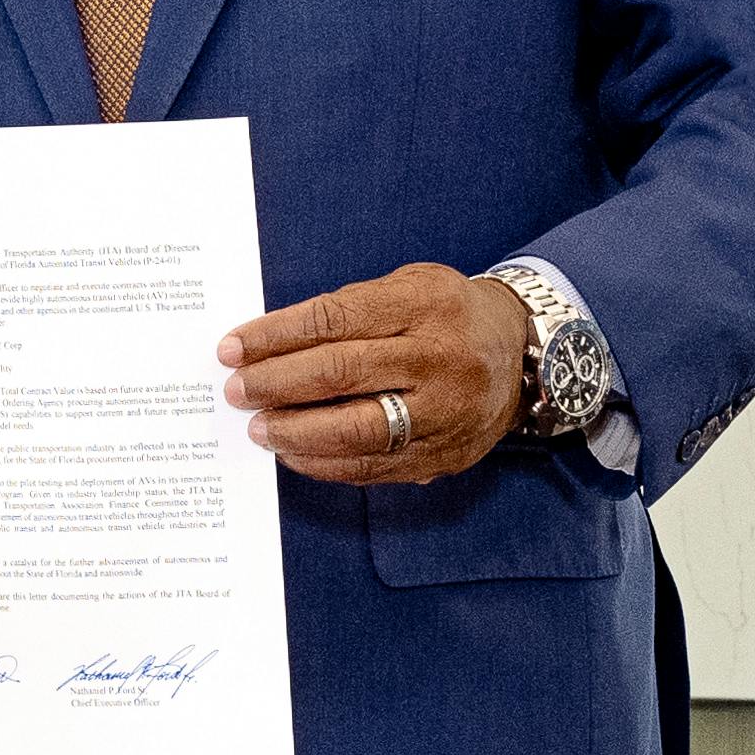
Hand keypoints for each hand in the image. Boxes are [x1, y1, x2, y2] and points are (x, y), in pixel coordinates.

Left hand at [227, 265, 528, 481]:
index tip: (233, 348)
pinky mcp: (443, 454)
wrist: (521, 354)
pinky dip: (324, 463)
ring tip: (258, 427)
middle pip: (342, 374)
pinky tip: (293, 451)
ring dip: (295, 432)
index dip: (276, 336)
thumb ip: (349, 311)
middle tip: (236, 390)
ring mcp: (445, 412)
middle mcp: (440, 359)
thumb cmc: (447, 315)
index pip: (334, 321)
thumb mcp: (409, 286)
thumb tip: (270, 346)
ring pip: (357, 430)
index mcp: (425, 304)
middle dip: (277, 384)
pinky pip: (373, 468)